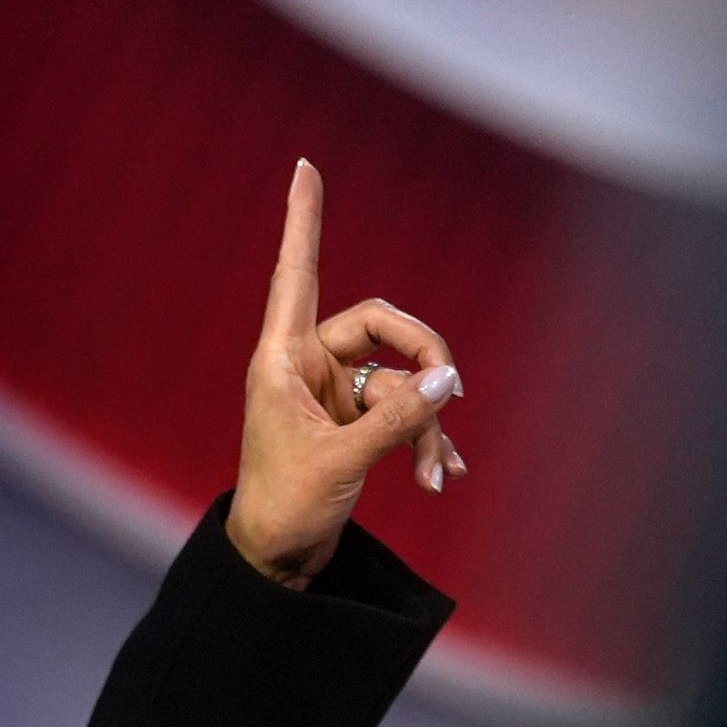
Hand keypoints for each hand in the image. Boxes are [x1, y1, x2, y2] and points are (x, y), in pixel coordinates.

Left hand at [227, 159, 466, 584]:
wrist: (275, 561)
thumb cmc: (285, 507)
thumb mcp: (342, 461)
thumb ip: (398, 418)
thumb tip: (448, 378)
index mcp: (282, 358)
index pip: (296, 271)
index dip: (303, 219)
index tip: (305, 166)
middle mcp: (307, 365)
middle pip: (383, 326)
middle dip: (423, 360)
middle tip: (452, 396)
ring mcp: (333, 393)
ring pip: (402, 379)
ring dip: (426, 422)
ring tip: (435, 472)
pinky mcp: (353, 423)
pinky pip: (404, 411)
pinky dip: (424, 439)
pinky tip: (441, 476)